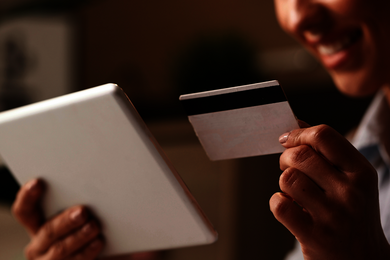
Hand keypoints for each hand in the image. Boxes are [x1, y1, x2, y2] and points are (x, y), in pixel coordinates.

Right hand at [12, 179, 103, 259]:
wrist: (104, 254)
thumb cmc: (88, 226)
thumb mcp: (78, 214)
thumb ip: (76, 204)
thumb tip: (89, 184)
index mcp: (37, 225)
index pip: (25, 211)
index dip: (28, 197)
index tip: (38, 182)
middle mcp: (39, 245)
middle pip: (48, 231)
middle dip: (66, 221)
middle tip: (83, 211)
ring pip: (60, 249)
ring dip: (79, 237)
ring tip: (94, 226)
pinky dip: (87, 251)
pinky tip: (98, 242)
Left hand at [269, 125, 389, 259]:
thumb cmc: (352, 213)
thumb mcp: (351, 180)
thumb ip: (327, 151)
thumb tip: (297, 123)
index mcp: (361, 172)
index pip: (324, 136)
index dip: (299, 133)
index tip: (289, 139)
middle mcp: (350, 192)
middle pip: (300, 155)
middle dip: (286, 157)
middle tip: (289, 166)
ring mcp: (333, 215)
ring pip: (288, 178)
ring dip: (284, 182)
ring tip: (294, 192)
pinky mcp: (314, 235)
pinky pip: (280, 204)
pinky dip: (278, 202)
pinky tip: (289, 207)